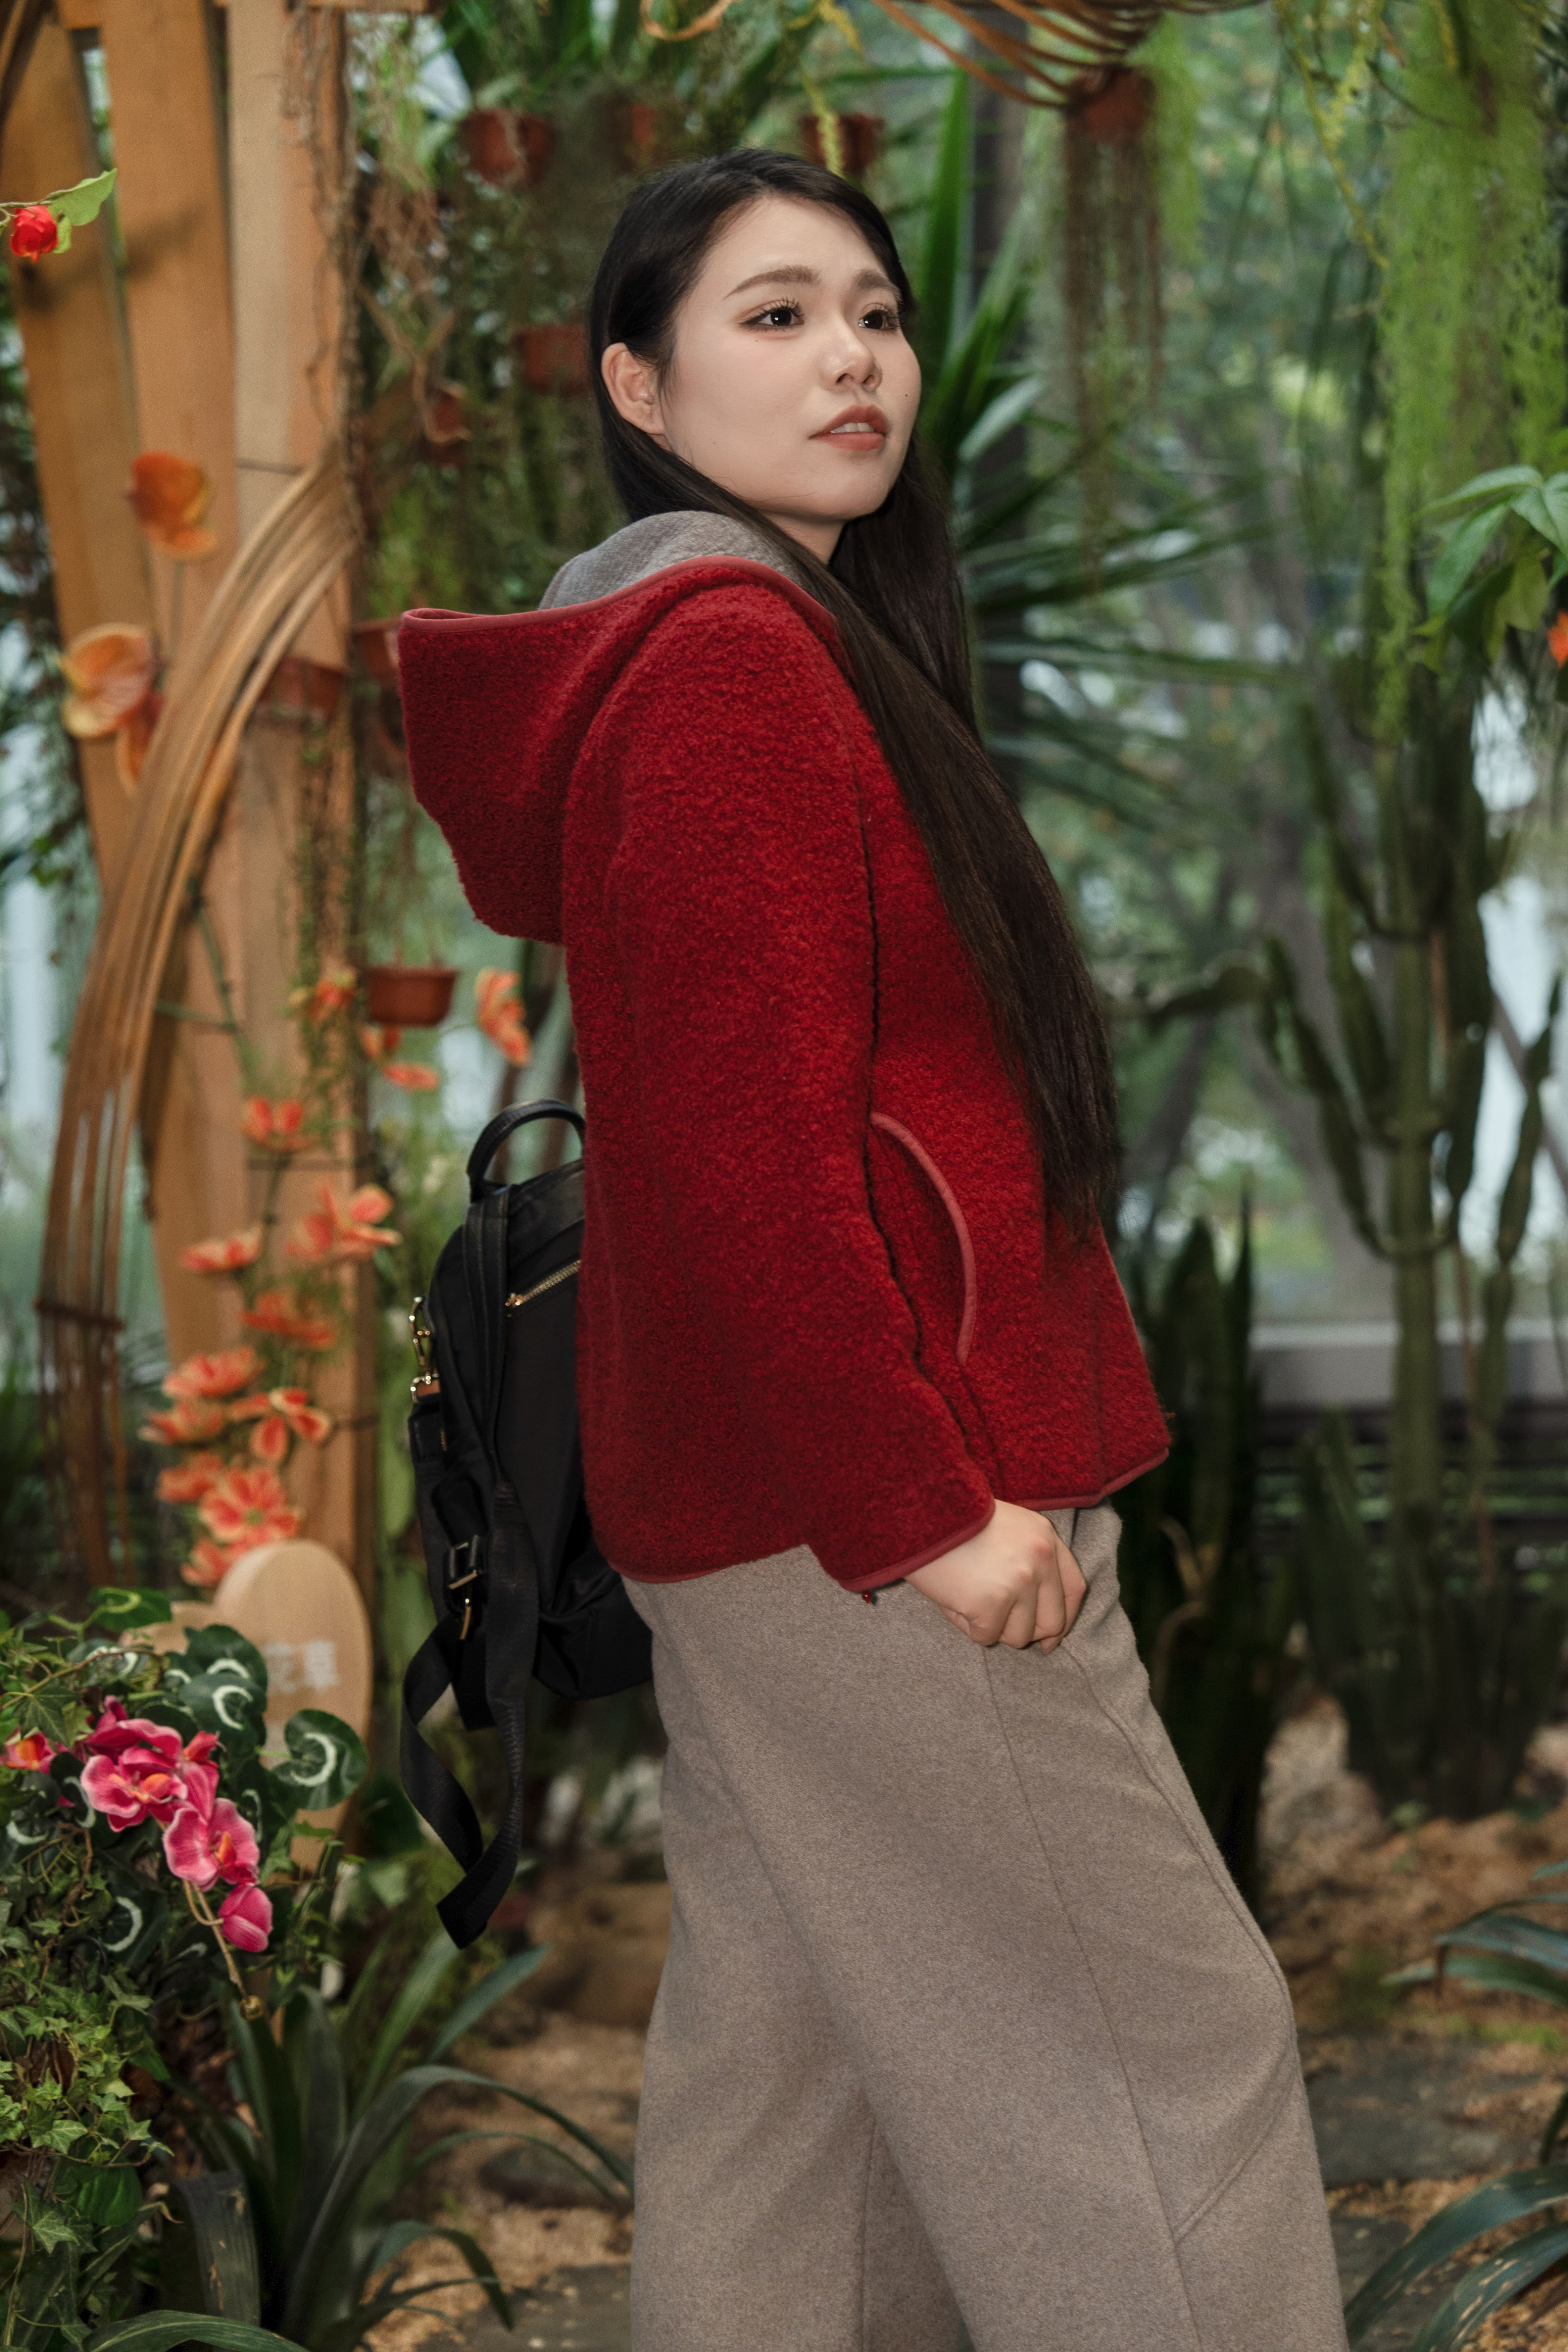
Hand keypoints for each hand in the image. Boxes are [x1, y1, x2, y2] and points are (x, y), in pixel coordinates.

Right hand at [906, 1501, 1086, 1650]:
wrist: (920, 1510)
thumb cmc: (958, 1521)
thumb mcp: (1009, 1529)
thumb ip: (1031, 1564)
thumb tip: (1047, 1630)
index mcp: (1047, 1539)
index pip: (1074, 1590)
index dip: (1064, 1619)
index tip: (1050, 1638)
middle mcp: (1040, 1561)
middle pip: (1051, 1622)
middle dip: (1027, 1632)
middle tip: (1000, 1626)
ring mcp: (1018, 1583)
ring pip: (1019, 1636)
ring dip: (994, 1628)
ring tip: (969, 1599)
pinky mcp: (991, 1603)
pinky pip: (986, 1637)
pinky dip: (968, 1626)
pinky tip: (954, 1600)